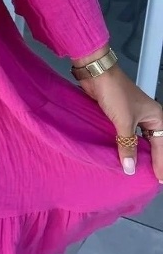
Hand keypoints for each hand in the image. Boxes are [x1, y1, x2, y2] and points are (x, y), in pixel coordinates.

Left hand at [78, 65, 162, 179]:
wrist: (97, 74)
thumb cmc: (115, 93)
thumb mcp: (124, 122)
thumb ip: (127, 145)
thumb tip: (130, 168)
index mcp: (156, 116)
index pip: (161, 145)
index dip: (160, 162)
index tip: (159, 179)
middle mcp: (147, 117)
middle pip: (153, 142)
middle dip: (151, 159)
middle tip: (150, 177)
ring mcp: (133, 116)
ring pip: (138, 139)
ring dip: (136, 152)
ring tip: (134, 169)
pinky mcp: (118, 115)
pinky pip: (125, 134)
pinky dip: (124, 144)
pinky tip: (120, 154)